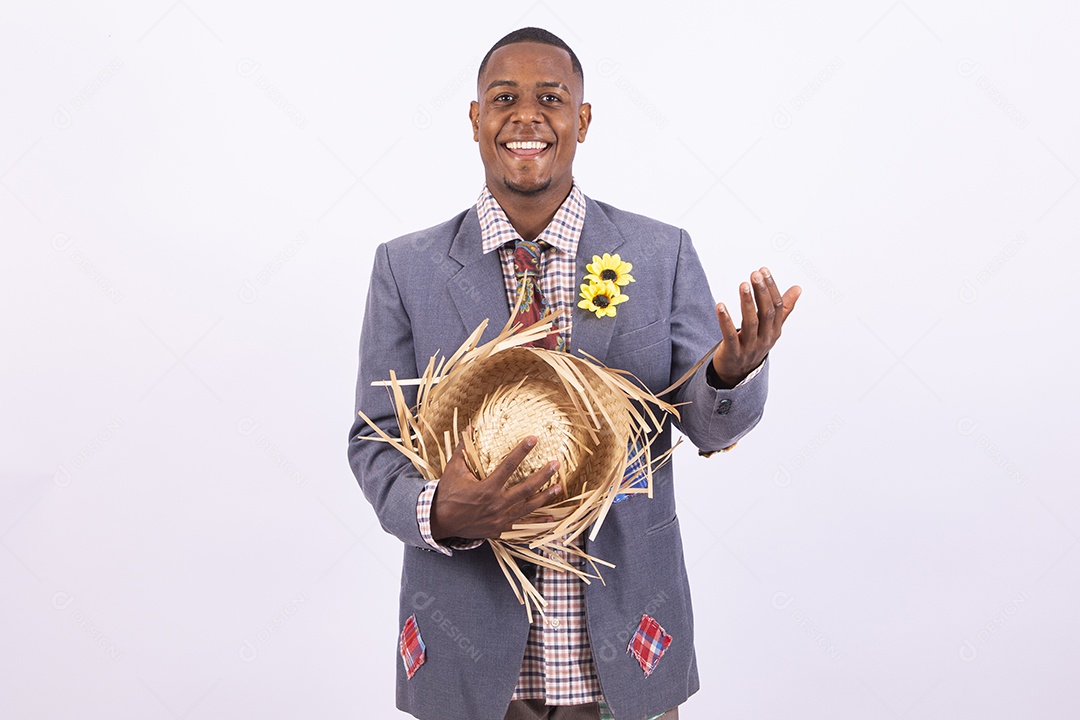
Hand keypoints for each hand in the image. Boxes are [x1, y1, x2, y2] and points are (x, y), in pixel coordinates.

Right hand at [429, 433, 562, 540]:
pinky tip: (551, 517)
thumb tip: (470, 428)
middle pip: (526, 488)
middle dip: (543, 475)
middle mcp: (496, 504)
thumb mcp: (453, 469)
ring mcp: (500, 518)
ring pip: (528, 507)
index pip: (509, 466)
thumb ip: (464, 448)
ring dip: (545, 497)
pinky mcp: (500, 529)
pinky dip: (537, 521)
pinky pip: (522, 525)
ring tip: (559, 487)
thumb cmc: (447, 494)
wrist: (440, 521)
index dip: (522, 451)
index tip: (534, 439)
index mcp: (486, 488)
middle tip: (556, 464)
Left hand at [712, 266, 800, 386]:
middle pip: (766, 313)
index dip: (771, 288)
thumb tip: (798, 288)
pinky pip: (729, 335)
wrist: (738, 374)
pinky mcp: (733, 352)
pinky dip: (725, 320)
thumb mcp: (771, 328)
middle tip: (755, 274)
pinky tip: (720, 305)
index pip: (776, 306)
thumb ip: (783, 308)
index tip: (763, 270)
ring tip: (743, 285)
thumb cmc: (754, 345)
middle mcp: (764, 338)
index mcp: (774, 330)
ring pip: (750, 323)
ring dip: (747, 302)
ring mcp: (749, 347)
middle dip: (761, 292)